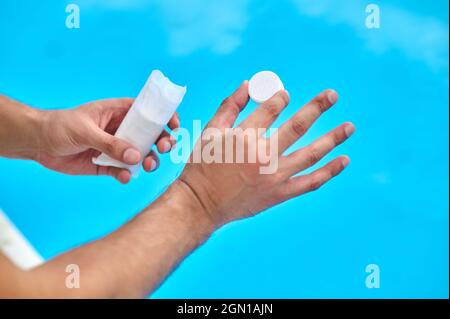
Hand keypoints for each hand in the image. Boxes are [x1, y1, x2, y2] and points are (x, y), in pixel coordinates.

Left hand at [36, 98, 178, 182]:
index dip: (163, 116)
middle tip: (164, 148)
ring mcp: (115, 148)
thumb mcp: (86, 130)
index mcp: (118, 112)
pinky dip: (127, 174)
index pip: (147, 111)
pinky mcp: (106, 165)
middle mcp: (121, 130)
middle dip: (162, 141)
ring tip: (148, 165)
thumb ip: (110, 143)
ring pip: (141, 155)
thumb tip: (135, 155)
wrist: (38, 143)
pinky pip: (123, 171)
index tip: (174, 125)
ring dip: (149, 160)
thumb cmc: (60, 125)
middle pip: (150, 135)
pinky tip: (124, 176)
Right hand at [178, 81, 354, 227]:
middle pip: (298, 126)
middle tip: (333, 95)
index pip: (271, 109)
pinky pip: (310, 182)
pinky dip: (329, 172)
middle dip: (317, 107)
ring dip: (333, 138)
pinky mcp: (280, 194)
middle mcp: (263, 155)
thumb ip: (230, 105)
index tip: (285, 95)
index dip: (280, 98)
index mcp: (244, 137)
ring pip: (311, 154)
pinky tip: (344, 160)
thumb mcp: (210, 131)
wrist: (202, 204)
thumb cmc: (203, 165)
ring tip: (350, 127)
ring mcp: (274, 177)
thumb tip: (247, 83)